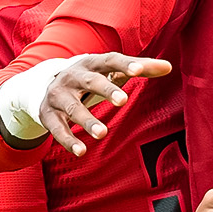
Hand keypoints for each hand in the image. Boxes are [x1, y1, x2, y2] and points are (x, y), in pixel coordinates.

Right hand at [39, 53, 171, 155]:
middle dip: (105, 90)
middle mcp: (73, 76)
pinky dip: (68, 140)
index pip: (110, 60)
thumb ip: (140, 68)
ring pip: (73, 108)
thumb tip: (169, 67)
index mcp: (92, 63)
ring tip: (102, 133)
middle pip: (90, 81)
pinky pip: (57, 128)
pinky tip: (81, 151)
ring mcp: (58, 95)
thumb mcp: (111, 71)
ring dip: (87, 120)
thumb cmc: (90, 77)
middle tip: (123, 100)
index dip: (124, 64)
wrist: (44, 85)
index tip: (139, 70)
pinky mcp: (48, 115)